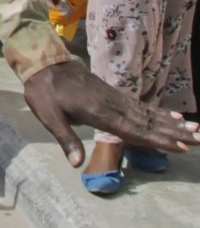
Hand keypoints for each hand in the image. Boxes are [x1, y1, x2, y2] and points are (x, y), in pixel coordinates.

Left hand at [22, 60, 198, 166]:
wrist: (44, 63)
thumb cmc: (44, 91)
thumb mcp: (49, 115)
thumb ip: (65, 139)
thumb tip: (76, 164)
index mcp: (99, 113)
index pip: (134, 130)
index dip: (157, 140)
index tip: (180, 146)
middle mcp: (113, 105)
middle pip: (148, 122)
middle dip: (175, 133)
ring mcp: (115, 99)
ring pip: (148, 114)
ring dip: (172, 124)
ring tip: (195, 129)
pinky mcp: (113, 95)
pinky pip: (140, 106)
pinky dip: (158, 113)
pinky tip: (172, 117)